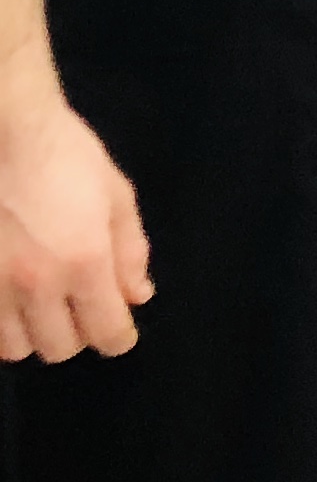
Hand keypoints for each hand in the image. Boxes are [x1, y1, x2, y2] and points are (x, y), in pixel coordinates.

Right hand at [0, 82, 148, 360]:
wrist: (3, 132)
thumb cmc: (66, 156)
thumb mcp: (116, 195)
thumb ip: (130, 251)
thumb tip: (138, 296)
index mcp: (84, 261)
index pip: (106, 331)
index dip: (119, 337)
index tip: (120, 330)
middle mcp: (36, 284)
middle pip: (59, 348)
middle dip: (78, 334)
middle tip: (81, 308)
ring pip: (15, 348)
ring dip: (34, 333)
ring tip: (42, 305)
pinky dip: (1, 324)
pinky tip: (10, 299)